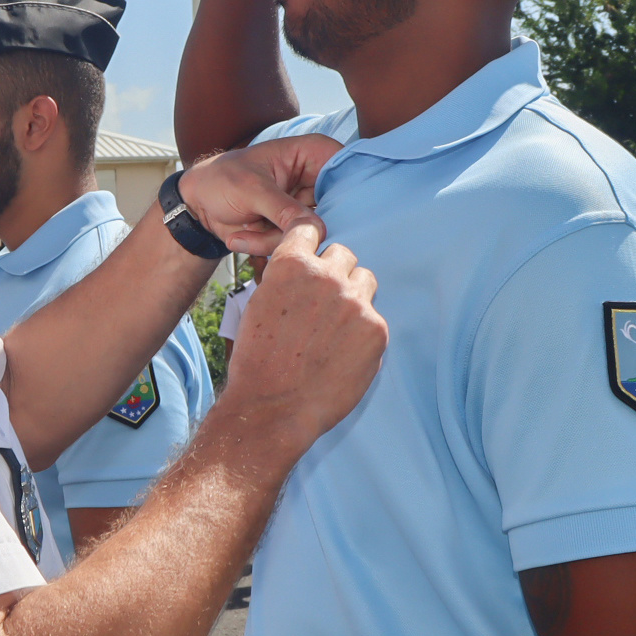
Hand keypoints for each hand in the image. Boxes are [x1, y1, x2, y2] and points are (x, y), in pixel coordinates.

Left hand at [175, 136, 340, 255]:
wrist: (198, 205)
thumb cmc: (222, 180)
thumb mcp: (251, 190)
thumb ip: (284, 209)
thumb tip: (316, 229)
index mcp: (309, 154)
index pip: (345, 165)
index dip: (347, 188)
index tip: (323, 208)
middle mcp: (314, 180)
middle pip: (335, 207)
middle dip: (302, 226)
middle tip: (269, 227)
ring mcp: (305, 207)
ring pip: (312, 232)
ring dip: (273, 239)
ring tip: (242, 229)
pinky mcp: (294, 229)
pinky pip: (294, 245)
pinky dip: (265, 246)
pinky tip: (241, 236)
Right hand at [215, 223, 386, 453]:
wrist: (273, 407)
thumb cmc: (258, 359)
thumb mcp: (258, 304)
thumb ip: (286, 278)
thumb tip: (306, 266)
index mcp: (292, 264)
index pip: (309, 228)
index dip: (310, 243)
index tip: (313, 255)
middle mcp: (326, 275)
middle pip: (344, 254)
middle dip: (334, 273)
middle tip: (322, 304)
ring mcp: (355, 301)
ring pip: (365, 280)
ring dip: (354, 295)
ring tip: (336, 327)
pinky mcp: (376, 329)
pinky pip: (374, 317)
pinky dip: (362, 331)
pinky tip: (343, 353)